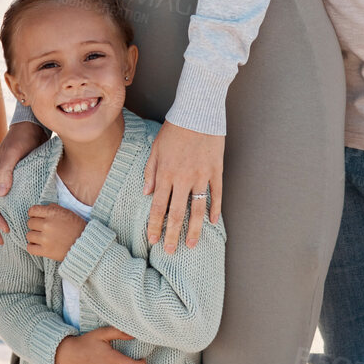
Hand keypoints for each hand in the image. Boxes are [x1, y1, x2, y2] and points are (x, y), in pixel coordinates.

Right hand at [0, 121, 49, 242]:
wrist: (32, 127)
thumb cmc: (23, 138)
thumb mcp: (15, 153)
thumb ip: (6, 171)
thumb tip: (1, 194)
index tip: (6, 230)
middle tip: (4, 241)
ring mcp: (3, 180)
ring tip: (6, 236)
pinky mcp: (13, 180)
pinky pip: (6, 200)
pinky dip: (8, 212)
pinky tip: (15, 220)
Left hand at [25, 204, 85, 260]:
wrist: (86, 244)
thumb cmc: (77, 227)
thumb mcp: (67, 212)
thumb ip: (53, 209)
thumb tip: (42, 209)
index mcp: (52, 213)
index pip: (32, 210)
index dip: (33, 214)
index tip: (37, 218)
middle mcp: (47, 224)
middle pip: (30, 223)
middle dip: (35, 226)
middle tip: (42, 229)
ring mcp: (46, 238)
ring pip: (29, 235)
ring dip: (34, 237)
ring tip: (42, 238)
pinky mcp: (46, 251)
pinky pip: (30, 248)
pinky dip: (32, 247)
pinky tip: (39, 246)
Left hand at [143, 121, 223, 253]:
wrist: (198, 112)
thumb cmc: (174, 129)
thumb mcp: (155, 148)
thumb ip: (150, 171)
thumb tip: (147, 193)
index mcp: (165, 173)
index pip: (158, 206)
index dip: (155, 225)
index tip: (153, 240)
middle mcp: (183, 178)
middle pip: (176, 213)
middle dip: (172, 234)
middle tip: (170, 251)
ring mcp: (201, 176)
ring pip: (197, 209)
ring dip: (194, 229)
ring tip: (192, 245)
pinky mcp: (216, 171)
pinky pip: (216, 195)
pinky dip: (215, 209)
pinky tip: (213, 223)